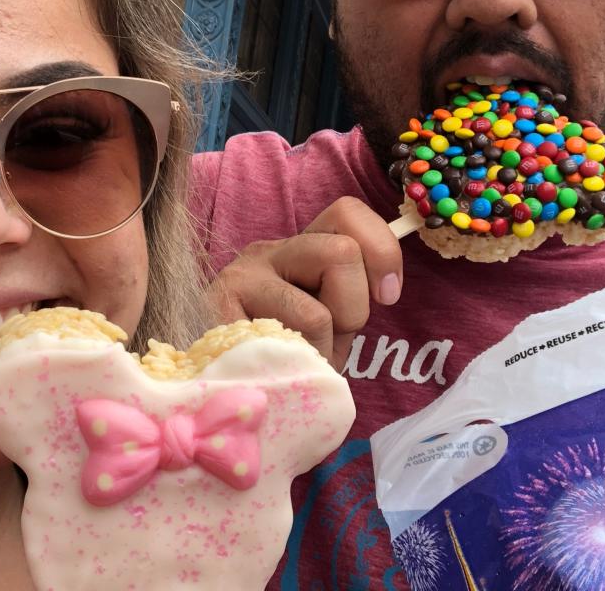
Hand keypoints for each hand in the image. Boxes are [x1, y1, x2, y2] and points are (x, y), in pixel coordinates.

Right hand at [208, 197, 402, 368]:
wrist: (222, 392)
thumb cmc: (283, 360)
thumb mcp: (329, 326)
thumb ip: (352, 301)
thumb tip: (385, 287)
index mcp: (297, 250)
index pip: (348, 212)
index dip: (381, 250)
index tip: (386, 296)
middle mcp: (266, 252)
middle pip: (342, 252)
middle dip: (353, 310)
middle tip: (327, 339)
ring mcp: (238, 278)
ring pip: (317, 313)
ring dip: (321, 351)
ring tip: (297, 360)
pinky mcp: (217, 313)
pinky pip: (286, 345)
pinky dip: (295, 368)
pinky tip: (275, 371)